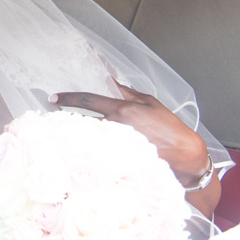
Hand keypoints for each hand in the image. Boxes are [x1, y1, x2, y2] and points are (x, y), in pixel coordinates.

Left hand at [50, 82, 209, 185]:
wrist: (184, 154)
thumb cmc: (169, 126)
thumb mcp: (150, 102)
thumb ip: (127, 92)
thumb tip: (111, 81)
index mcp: (123, 109)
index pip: (88, 100)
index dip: (68, 98)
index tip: (54, 98)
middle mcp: (116, 126)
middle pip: (83, 120)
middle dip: (67, 118)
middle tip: (55, 117)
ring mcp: (117, 143)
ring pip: (88, 135)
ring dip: (77, 133)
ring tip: (66, 132)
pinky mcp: (120, 157)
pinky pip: (99, 149)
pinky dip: (90, 146)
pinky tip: (83, 147)